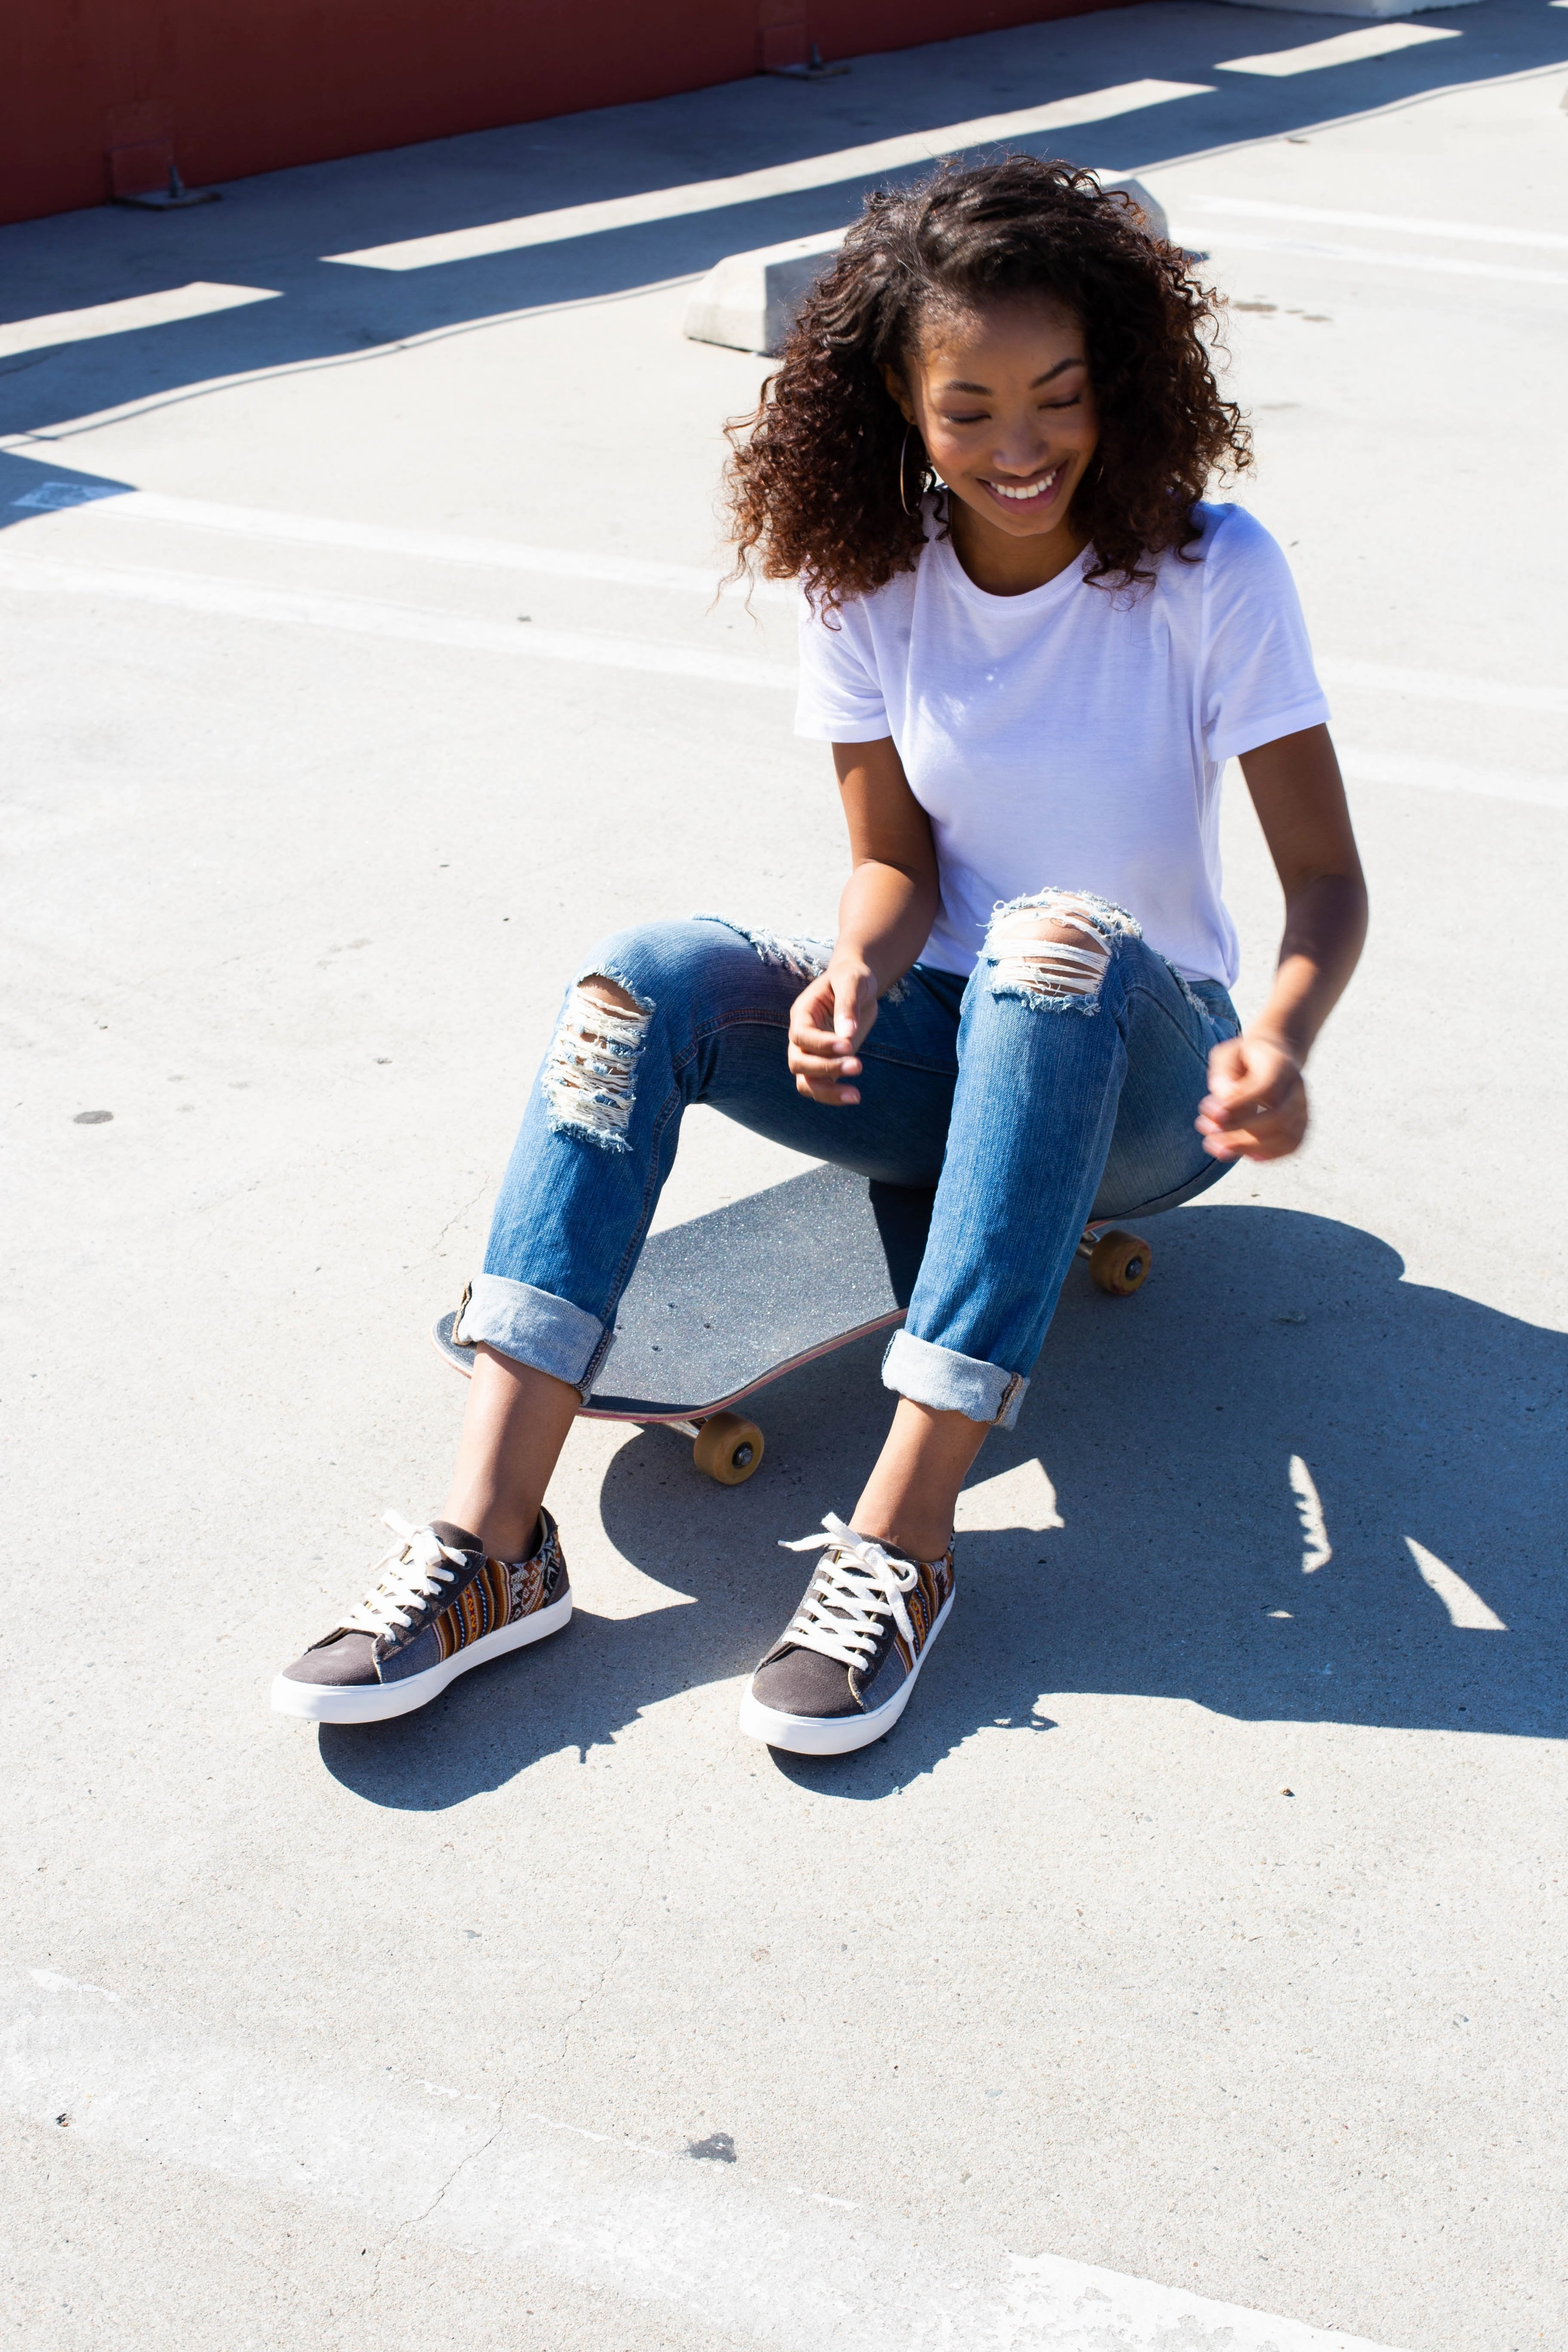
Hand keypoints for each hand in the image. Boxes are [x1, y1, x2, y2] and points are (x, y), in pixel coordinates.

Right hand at [787, 958, 879, 1103]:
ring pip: (805, 1082)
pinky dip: (834, 1095)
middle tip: (858, 1065)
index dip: (821, 1044)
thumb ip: (847, 1005)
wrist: (857, 984)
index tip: (848, 1045)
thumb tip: (848, 1034)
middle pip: (798, 1062)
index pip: (801, 1035)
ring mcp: (812, 1054)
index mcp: (803, 1013)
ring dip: (828, 1091)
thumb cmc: (852, 978)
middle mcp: (802, 1037)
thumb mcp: (852, 981)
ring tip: (856, 1096)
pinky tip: (855, 1096)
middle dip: (826, 1068)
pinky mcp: (827, 1065)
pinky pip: (821, 1087)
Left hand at [1197, 1032, 1306, 1160]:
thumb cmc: (1244, 1059)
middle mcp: (1297, 1087)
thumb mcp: (1228, 1055)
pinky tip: (1245, 1154)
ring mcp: (1303, 1107)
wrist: (1274, 1058)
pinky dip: (1270, 1154)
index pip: (1266, 1088)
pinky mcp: (1302, 1123)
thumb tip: (1225, 1098)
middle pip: (1279, 1117)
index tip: (1213, 1114)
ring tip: (1219, 1149)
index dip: (1240, 1104)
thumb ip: (1223, 1073)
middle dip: (1242, 1133)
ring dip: (1251, 1148)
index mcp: (1280, 1065)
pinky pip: (1293, 1145)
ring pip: (1287, 1136)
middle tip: (1211, 1136)